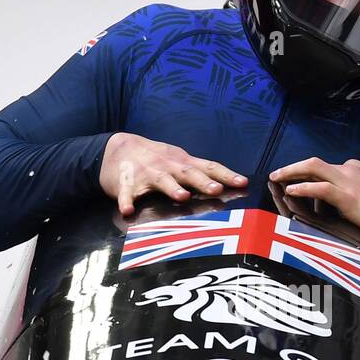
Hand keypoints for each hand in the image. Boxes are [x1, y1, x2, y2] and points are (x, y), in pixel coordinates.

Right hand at [100, 132, 246, 215]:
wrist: (117, 148)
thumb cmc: (155, 159)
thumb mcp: (178, 161)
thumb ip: (199, 173)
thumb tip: (226, 185)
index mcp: (182, 162)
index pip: (208, 167)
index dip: (226, 175)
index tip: (242, 183)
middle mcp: (167, 166)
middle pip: (187, 173)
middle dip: (203, 182)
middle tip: (216, 191)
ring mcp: (146, 173)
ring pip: (161, 180)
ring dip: (172, 188)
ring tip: (182, 197)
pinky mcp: (124, 182)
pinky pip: (125, 193)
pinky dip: (126, 200)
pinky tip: (128, 211)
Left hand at [269, 156, 359, 244]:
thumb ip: (358, 192)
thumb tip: (344, 202)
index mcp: (356, 170)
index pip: (326, 167)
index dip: (306, 172)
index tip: (292, 178)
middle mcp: (351, 170)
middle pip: (314, 162)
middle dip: (292, 167)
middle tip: (276, 174)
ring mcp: (350, 181)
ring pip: (313, 168)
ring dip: (291, 172)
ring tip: (277, 179)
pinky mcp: (349, 196)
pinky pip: (320, 188)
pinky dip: (303, 187)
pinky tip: (291, 191)